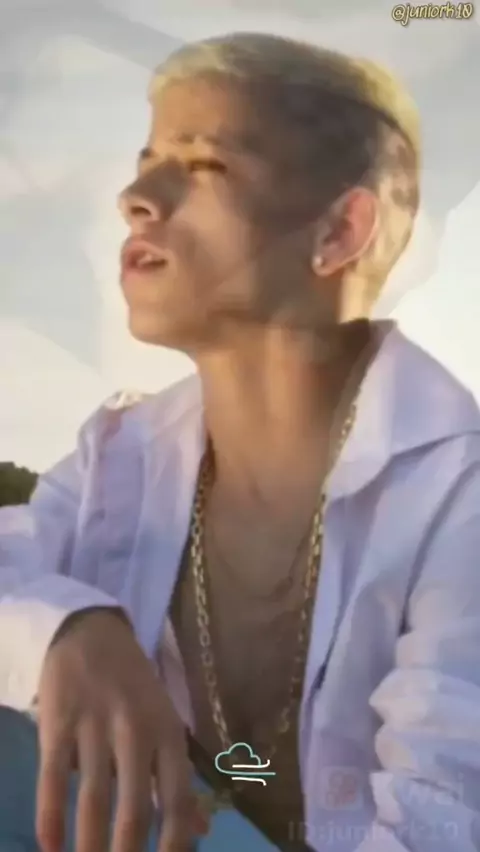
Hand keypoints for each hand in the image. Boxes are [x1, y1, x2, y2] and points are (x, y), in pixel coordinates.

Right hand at [36, 610, 203, 851]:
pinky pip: (53, 777)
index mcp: (168, 733)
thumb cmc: (135, 688)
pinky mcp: (59, 721)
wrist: (93, 633)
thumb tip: (199, 830)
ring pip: (93, 799)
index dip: (174, 844)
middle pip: (134, 808)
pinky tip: (50, 847)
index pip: (177, 798)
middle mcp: (136, 730)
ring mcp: (96, 724)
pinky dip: (50, 818)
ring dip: (89, 845)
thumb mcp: (164, 725)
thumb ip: (177, 779)